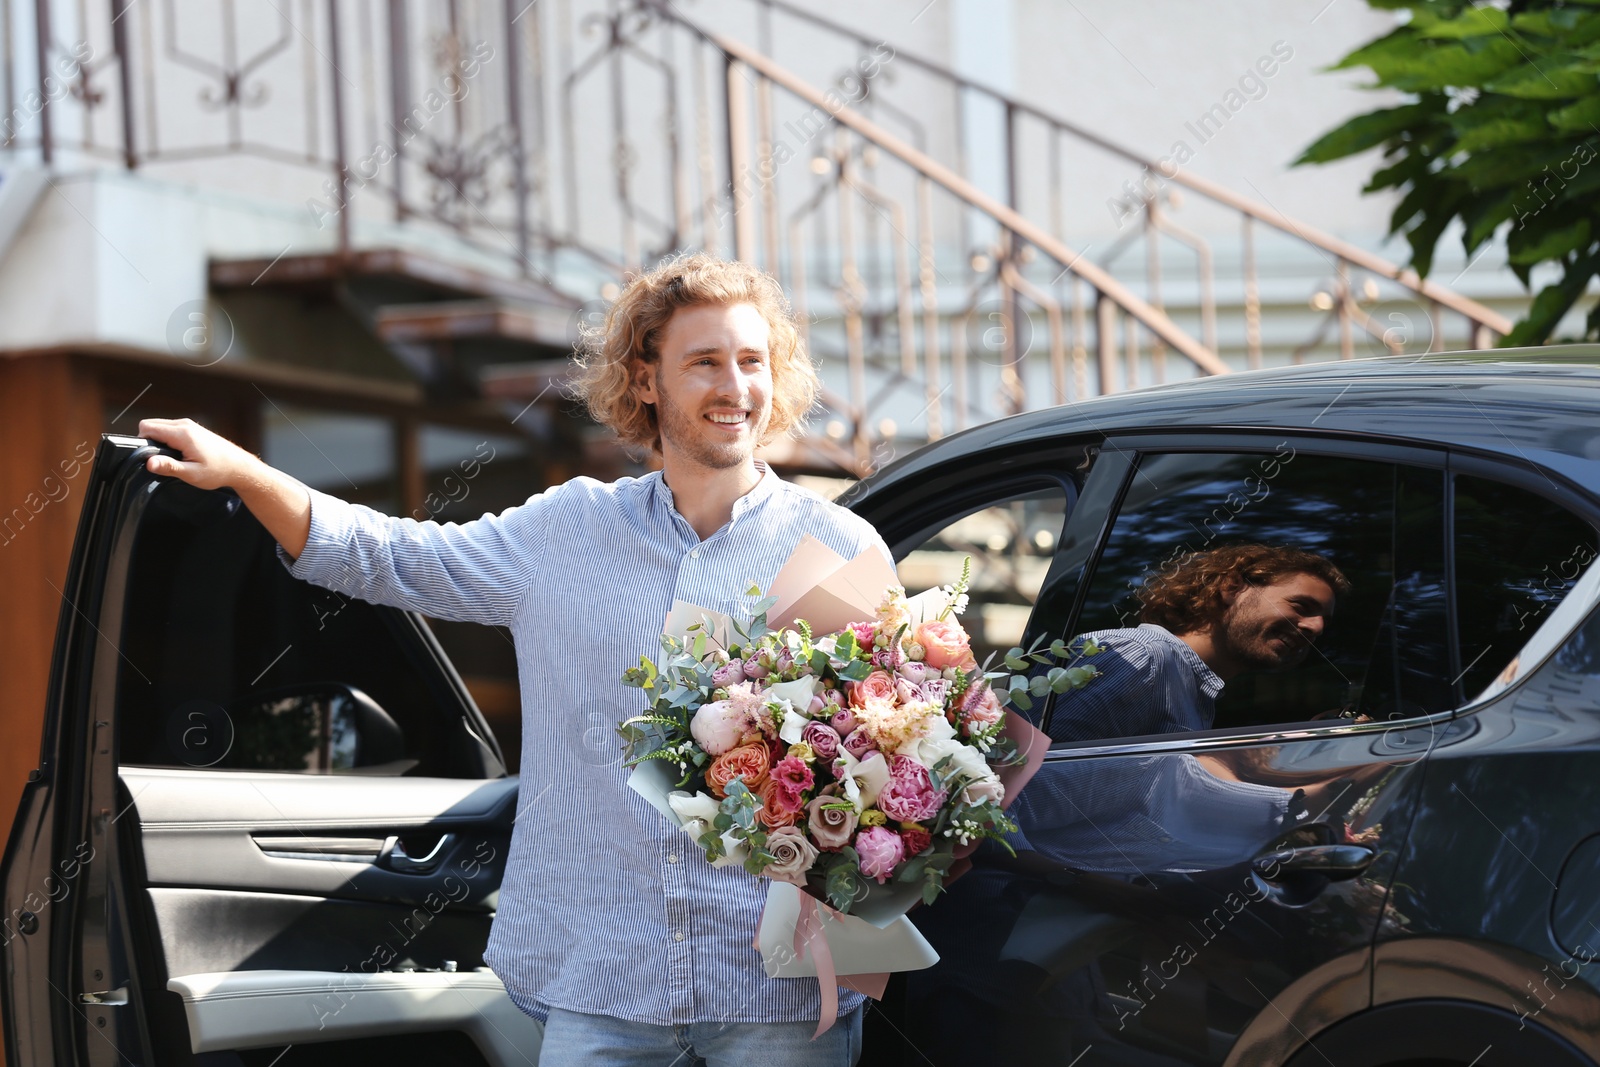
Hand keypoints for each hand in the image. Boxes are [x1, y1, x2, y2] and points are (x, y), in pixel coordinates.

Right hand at [138, 417, 259, 490]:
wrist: (239, 467)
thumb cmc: (218, 471)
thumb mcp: (192, 474)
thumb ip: (169, 467)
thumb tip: (149, 463)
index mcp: (183, 434)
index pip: (147, 428)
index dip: (141, 442)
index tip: (147, 456)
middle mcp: (185, 425)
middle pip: (151, 425)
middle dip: (148, 440)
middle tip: (159, 459)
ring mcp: (189, 425)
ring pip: (160, 426)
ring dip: (158, 440)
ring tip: (170, 458)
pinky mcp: (193, 428)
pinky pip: (170, 429)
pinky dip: (167, 439)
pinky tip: (177, 453)